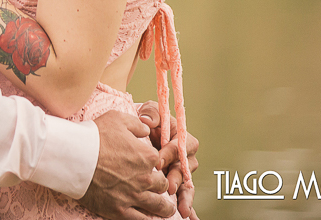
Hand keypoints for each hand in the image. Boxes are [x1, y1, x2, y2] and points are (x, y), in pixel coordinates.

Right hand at [78, 110, 175, 219]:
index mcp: (147, 156)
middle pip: (162, 185)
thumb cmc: (94, 136)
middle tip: (157, 187)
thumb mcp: (117, 118)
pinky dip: (149, 219)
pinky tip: (152, 219)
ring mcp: (133, 196)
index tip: (148, 165)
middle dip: (160, 185)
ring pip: (159, 206)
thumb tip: (147, 130)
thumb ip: (137, 124)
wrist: (73, 156)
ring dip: (165, 208)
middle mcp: (145, 178)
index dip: (154, 164)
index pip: (160, 162)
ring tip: (167, 209)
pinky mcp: (120, 210)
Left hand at [138, 101, 199, 219]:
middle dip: (177, 178)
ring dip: (185, 197)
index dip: (172, 152)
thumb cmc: (143, 119)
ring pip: (186, 184)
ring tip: (181, 208)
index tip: (157, 160)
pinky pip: (182, 195)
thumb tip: (147, 121)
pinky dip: (186, 205)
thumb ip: (151, 113)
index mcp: (180, 137)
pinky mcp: (174, 182)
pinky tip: (188, 216)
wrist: (133, 133)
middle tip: (167, 186)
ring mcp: (179, 170)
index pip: (183, 144)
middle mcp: (183, 155)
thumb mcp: (147, 111)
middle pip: (186, 168)